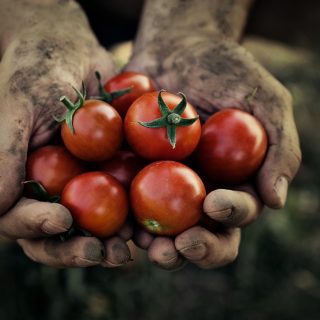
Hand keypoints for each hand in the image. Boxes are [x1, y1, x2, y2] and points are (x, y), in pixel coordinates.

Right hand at [0, 0, 130, 266]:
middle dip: (76, 250)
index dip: (36, 226)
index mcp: (21, 181)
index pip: (19, 218)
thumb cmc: (40, 71)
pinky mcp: (114, 177)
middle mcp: (51, 191)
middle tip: (100, 253)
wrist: (77, 53)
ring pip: (94, 229)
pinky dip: (137, 220)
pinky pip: (125, 205)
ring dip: (110, 244)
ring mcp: (84, 186)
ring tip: (129, 249)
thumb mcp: (17, 105)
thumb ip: (3, 156)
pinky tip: (150, 228)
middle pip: (58, 235)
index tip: (61, 220)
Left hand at [127, 36, 300, 268]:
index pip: (236, 213)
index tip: (215, 203)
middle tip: (179, 246)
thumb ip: (280, 148)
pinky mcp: (132, 173)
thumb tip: (275, 199)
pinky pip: (125, 200)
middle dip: (192, 248)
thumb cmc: (226, 70)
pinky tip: (116, 221)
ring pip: (160, 229)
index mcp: (232, 181)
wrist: (178, 46)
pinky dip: (121, 215)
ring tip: (144, 243)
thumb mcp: (265, 100)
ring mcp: (162, 185)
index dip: (230, 217)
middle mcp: (198, 191)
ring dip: (154, 244)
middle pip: (199, 234)